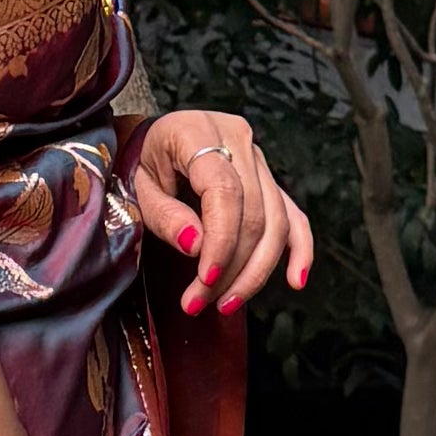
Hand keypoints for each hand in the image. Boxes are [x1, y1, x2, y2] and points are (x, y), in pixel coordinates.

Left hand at [127, 108, 313, 315]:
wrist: (153, 139)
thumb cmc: (141, 163)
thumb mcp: (137, 187)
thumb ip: (164, 214)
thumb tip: (197, 246)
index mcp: (198, 131)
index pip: (225, 192)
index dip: (221, 241)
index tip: (205, 280)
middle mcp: (237, 138)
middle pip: (255, 213)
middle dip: (232, 267)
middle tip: (200, 302)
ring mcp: (258, 158)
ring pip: (276, 221)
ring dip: (255, 271)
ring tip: (226, 304)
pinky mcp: (269, 179)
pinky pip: (293, 216)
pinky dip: (299, 249)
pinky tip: (295, 280)